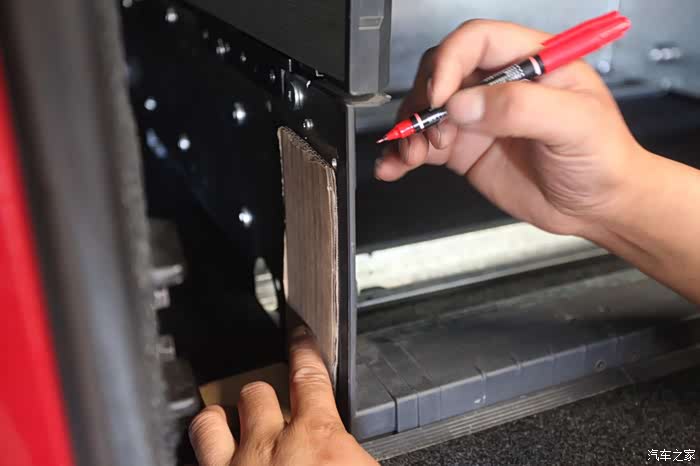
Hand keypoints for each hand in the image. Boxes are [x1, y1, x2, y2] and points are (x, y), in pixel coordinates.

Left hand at [188, 327, 378, 465]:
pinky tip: (209, 454)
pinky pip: (195, 454)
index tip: (300, 337)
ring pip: (211, 423)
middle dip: (262, 395)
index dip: (304, 351)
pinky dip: (203, 449)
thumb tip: (357, 452)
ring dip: (219, 420)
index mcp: (320, 440)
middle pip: (256, 394)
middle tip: (268, 401)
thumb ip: (353, 453)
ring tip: (225, 422)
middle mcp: (271, 448)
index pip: (310, 377)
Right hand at [375, 20, 646, 236]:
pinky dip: (403, 155)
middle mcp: (498, 84)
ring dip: (409, 130)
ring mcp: (478, 117)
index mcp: (529, 61)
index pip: (476, 41)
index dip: (449, 62)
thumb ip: (521, 108)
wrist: (596, 206)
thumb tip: (462, 105)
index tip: (439, 98)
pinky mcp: (465, 149)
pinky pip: (425, 145)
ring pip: (426, 109)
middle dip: (424, 100)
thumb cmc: (601, 157)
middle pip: (441, 71)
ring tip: (410, 156)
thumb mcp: (575, 125)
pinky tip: (392, 168)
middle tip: (431, 133)